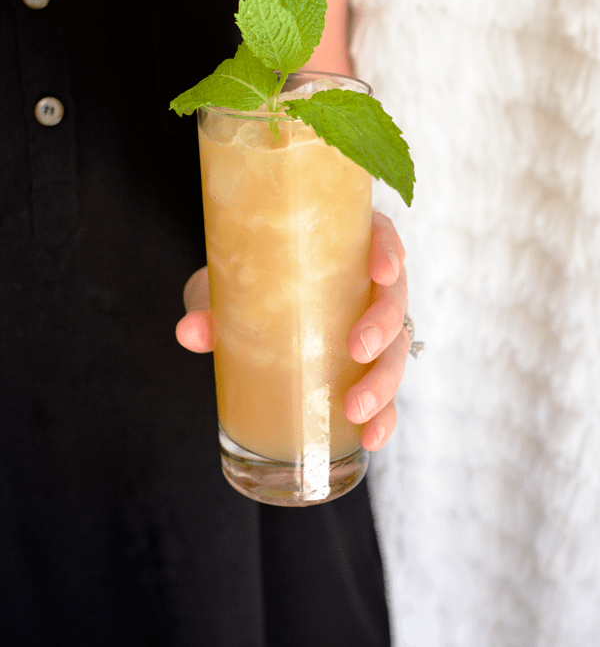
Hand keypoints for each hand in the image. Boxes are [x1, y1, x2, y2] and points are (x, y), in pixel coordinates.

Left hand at [176, 210, 409, 451]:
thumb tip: (190, 333)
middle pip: (394, 300)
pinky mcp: (365, 369)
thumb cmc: (241, 283)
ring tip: (355, 409)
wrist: (235, 309)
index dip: (390, 252)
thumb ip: (209, 305)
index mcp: (344, 247)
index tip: (380, 272)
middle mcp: (367, 286)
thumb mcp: (223, 286)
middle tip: (357, 349)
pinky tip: (371, 437)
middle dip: (383, 327)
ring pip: (395, 350)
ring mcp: (371, 329)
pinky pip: (386, 391)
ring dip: (383, 380)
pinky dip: (383, 416)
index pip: (382, 238)